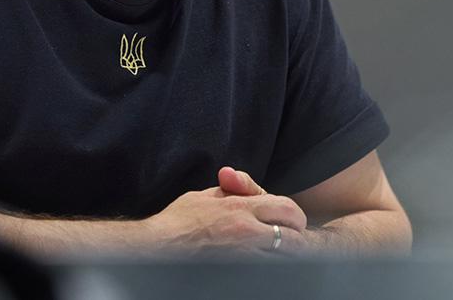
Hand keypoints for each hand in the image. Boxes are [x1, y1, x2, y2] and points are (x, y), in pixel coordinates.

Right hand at [142, 168, 307, 253]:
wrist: (157, 248)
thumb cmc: (176, 222)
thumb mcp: (203, 196)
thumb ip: (229, 189)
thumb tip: (239, 182)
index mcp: (240, 208)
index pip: (287, 208)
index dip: (295, 216)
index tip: (292, 221)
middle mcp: (247, 231)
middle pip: (293, 235)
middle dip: (296, 236)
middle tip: (290, 239)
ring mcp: (244, 254)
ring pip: (284, 256)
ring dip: (285, 253)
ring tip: (277, 252)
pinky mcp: (238, 270)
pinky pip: (266, 268)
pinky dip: (270, 264)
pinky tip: (262, 262)